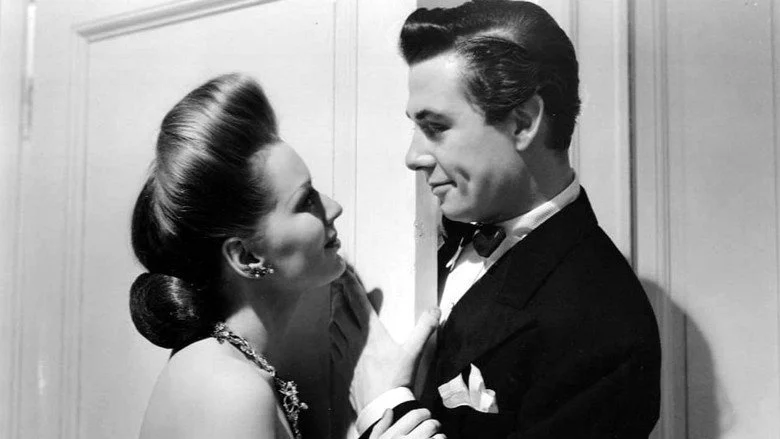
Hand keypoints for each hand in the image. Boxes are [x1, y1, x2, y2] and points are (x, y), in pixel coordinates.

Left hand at [330, 265, 439, 411]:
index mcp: (371, 333)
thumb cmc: (397, 380)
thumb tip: (435, 310)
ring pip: (334, 327)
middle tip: (339, 286)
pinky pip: (333, 346)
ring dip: (335, 315)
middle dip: (339, 296)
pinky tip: (337, 337)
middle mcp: (355, 340)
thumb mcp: (414, 352)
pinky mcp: (341, 368)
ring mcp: (346, 354)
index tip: (344, 272)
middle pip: (340, 311)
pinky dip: (334, 336)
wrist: (380, 408)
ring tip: (337, 307)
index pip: (357, 302)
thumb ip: (424, 328)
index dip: (350, 284)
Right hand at [371, 409, 445, 438]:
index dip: (424, 413)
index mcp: (394, 435)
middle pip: (430, 424)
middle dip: (434, 425)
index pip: (416, 415)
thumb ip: (381, 427)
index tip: (426, 416)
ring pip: (440, 437)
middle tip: (434, 428)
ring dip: (440, 438)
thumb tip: (388, 410)